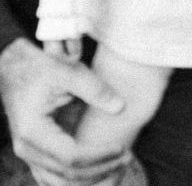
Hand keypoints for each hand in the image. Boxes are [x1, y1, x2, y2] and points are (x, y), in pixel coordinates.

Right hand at [0, 37, 127, 185]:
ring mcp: (30, 155)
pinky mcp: (36, 154)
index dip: (99, 156)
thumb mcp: (67, 71)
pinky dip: (78, 178)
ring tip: (117, 165)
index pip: (71, 157)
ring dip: (90, 179)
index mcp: (34, 131)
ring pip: (60, 183)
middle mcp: (28, 150)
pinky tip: (100, 168)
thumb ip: (94, 88)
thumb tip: (120, 107)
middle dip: (100, 170)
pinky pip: (56, 176)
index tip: (122, 147)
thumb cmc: (41, 67)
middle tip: (127, 158)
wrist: (14, 68)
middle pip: (67, 176)